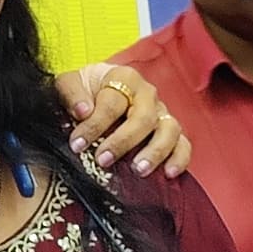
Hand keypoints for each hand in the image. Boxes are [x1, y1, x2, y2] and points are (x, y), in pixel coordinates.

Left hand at [62, 64, 192, 176]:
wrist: (97, 91)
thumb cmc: (85, 90)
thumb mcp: (70, 83)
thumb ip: (71, 93)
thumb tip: (83, 111)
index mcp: (124, 77)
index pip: (112, 102)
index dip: (94, 125)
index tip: (77, 145)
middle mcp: (147, 94)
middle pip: (143, 117)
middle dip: (123, 141)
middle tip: (103, 160)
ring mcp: (162, 113)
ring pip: (169, 130)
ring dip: (155, 152)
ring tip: (138, 170)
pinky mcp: (170, 131)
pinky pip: (183, 144)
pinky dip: (179, 158)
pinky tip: (169, 173)